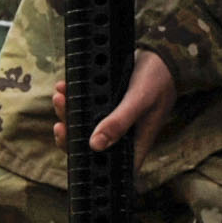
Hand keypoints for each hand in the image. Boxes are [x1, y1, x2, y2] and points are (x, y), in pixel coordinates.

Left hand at [49, 49, 176, 153]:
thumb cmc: (158, 80)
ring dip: (68, 114)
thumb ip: (119, 122)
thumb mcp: (139, 100)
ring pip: (83, 128)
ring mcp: (112, 123)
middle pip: (89, 148)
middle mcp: (122, 138)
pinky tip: (65, 87)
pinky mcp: (105, 108)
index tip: (70, 147)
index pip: (107, 167)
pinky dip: (72, 99)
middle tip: (61, 123)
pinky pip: (84, 109)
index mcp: (134, 145)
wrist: (161, 56)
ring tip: (60, 96)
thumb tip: (96, 145)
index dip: (86, 164)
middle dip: (70, 135)